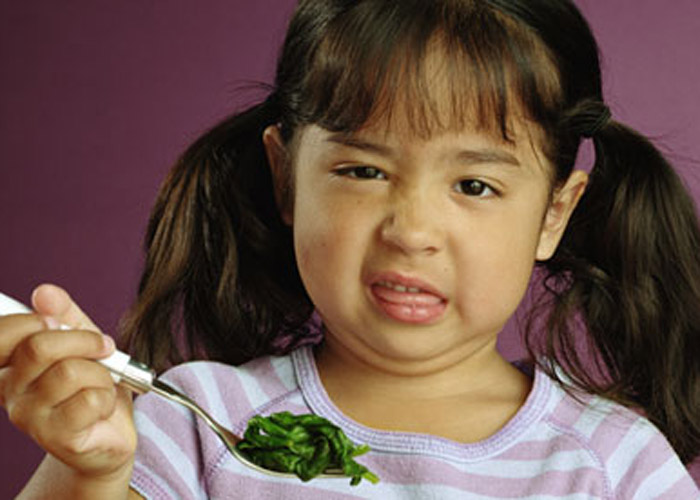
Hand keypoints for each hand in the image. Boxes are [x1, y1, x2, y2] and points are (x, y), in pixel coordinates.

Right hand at [0, 284, 135, 479]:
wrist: (111, 434)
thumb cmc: (92, 385)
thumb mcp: (83, 342)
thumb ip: (65, 316)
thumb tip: (45, 292)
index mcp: (9, 365)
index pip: (2, 334)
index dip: (33, 320)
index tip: (59, 322)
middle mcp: (11, 391)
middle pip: (39, 347)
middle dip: (83, 340)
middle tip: (104, 347)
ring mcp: (30, 417)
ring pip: (70, 372)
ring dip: (101, 374)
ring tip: (103, 384)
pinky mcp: (56, 437)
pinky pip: (89, 400)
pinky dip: (107, 397)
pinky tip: (102, 407)